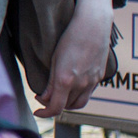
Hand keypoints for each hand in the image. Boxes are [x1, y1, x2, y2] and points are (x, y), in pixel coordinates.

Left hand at [36, 0, 115, 116]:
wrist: (93, 25)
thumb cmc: (70, 38)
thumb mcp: (55, 60)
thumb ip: (51, 82)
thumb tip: (45, 98)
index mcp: (66, 80)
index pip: (56, 108)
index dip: (45, 113)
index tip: (37, 110)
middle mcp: (81, 84)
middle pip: (68, 106)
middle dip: (55, 106)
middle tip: (45, 98)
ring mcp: (93, 81)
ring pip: (80, 103)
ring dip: (68, 103)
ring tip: (59, 95)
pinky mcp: (100, 76)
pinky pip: (89, 93)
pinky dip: (78, 95)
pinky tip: (72, 86)